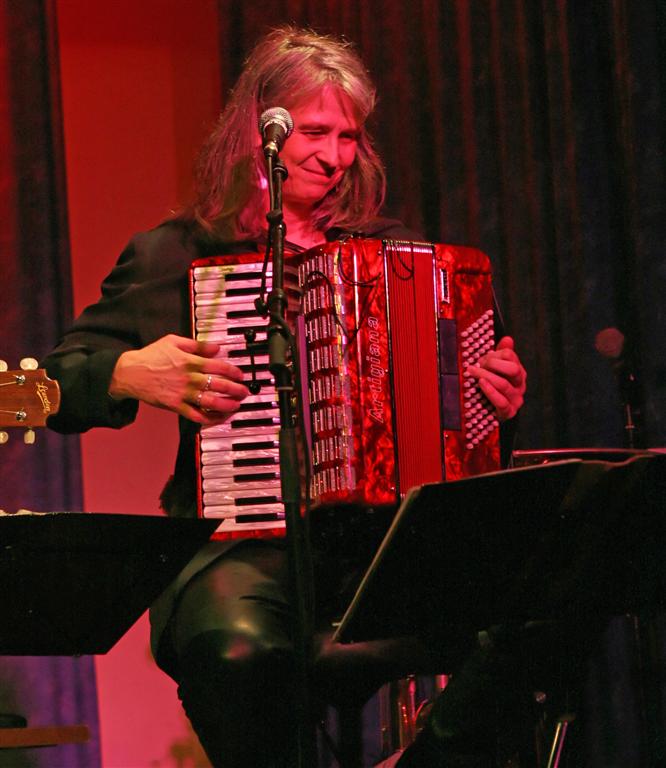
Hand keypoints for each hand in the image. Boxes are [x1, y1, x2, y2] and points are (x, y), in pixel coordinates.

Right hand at [109, 334, 248, 424]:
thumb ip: (197, 345)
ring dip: (227, 405)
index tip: (241, 375)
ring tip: (236, 405)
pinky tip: (219, 417)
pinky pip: (196, 416)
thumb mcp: (173, 341)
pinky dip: (210, 418)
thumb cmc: (151, 356)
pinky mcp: (176, 406)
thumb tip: (217, 348)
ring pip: (211, 402)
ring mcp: (183, 394)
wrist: (130, 373)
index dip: (234, 372)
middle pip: (219, 385)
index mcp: (190, 361)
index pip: (219, 367)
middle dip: (236, 390)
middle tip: (244, 392)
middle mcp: (189, 378)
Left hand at [465, 336, 525, 420]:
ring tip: (472, 372)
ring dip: (486, 376)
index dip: (495, 354)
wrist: (488, 411)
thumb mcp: (494, 369)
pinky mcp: (509, 412)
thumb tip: (507, 339)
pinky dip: (490, 391)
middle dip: (493, 364)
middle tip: (477, 365)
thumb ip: (501, 354)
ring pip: (503, 384)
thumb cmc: (490, 386)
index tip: (482, 357)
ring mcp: (516, 399)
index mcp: (518, 371)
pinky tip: (481, 384)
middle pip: (512, 369)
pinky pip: (501, 401)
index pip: (510, 356)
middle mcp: (520, 385)